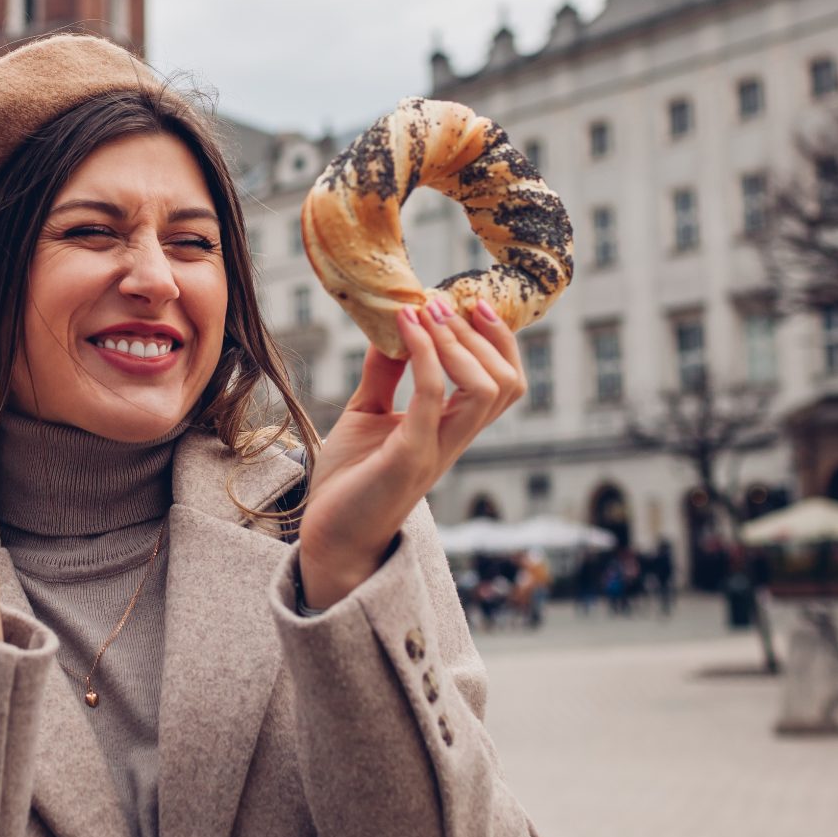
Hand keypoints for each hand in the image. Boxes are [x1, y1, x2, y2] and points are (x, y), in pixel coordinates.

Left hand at [296, 299, 523, 608]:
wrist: (328, 537)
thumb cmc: (350, 481)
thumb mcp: (367, 414)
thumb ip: (385, 375)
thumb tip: (393, 327)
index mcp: (452, 431)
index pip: (503, 382)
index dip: (498, 340)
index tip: (468, 300)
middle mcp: (454, 441)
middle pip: (508, 384)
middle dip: (487, 334)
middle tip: (448, 299)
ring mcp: (437, 450)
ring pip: (488, 390)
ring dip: (460, 342)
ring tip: (428, 311)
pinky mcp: (410, 457)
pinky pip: (434, 398)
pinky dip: (425, 354)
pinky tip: (404, 327)